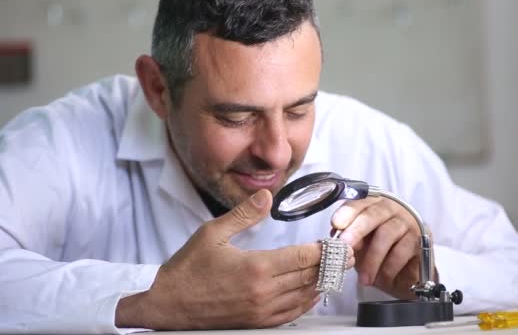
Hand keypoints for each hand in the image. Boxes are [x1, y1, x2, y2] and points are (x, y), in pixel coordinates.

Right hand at [116, 189, 352, 329]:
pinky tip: (313, 293)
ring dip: (323, 282)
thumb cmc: (187, 269)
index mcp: (256, 268)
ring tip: (337, 270)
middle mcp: (264, 292)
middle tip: (348, 254)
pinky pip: (291, 314)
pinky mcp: (256, 323)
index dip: (324, 250)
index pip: (302, 258)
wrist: (168, 304)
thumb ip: (243, 215)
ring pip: (304, 297)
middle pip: (309, 277)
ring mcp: (261, 311)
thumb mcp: (212, 234)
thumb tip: (266, 196)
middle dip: (331, 265)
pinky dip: (307, 302)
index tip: (338, 242)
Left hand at [331, 197, 434, 299]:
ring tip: (363, 277)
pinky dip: (388, 268)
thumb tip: (338, 238)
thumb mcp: (360, 243)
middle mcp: (392, 209)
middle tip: (346, 245)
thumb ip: (349, 237)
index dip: (347, 212)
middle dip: (357, 230)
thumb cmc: (379, 251)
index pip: (360, 202)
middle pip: (373, 214)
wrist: (405, 272)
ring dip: (372, 259)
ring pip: (386, 235)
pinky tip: (382, 278)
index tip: (336, 223)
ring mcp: (407, 222)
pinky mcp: (420, 240)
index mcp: (373, 204)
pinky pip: (401, 252)